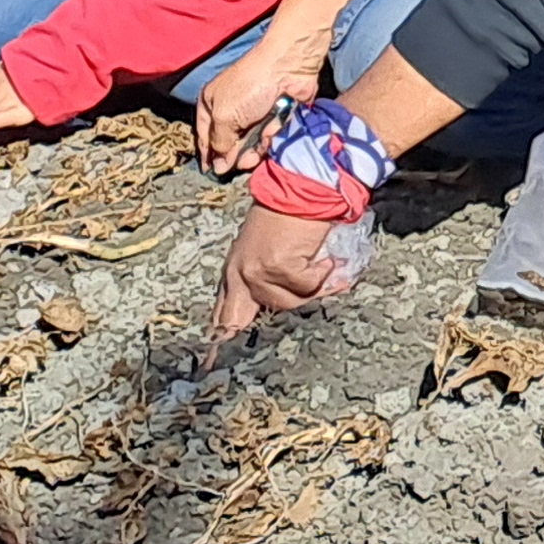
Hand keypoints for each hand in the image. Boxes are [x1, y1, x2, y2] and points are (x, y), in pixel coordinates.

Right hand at [195, 34, 317, 175]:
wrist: (289, 66)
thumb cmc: (250, 87)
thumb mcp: (224, 116)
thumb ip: (219, 142)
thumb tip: (219, 166)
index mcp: (211, 103)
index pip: (204, 135)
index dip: (208, 154)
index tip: (211, 171)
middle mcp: (230, 108)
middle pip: (229, 143)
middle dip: (236, 155)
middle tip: (242, 162)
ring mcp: (254, 113)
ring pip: (251, 142)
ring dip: (255, 149)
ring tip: (259, 148)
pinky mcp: (275, 116)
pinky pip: (269, 136)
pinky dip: (271, 137)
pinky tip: (274, 132)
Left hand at [204, 204, 342, 355]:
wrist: (304, 185)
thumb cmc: (292, 210)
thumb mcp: (268, 245)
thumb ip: (267, 274)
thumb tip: (281, 301)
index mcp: (235, 269)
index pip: (224, 312)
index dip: (223, 332)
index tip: (213, 358)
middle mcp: (239, 273)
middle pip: (259, 313)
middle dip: (284, 306)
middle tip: (304, 294)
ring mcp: (256, 271)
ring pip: (288, 302)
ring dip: (315, 286)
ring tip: (328, 265)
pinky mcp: (276, 265)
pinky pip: (306, 285)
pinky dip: (324, 274)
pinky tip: (329, 257)